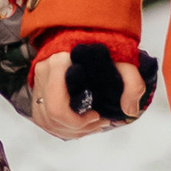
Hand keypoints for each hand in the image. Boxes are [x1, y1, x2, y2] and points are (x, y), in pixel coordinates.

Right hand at [28, 38, 152, 138]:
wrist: (90, 40)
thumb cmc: (107, 51)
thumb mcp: (126, 63)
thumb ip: (133, 83)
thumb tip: (130, 111)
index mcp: (59, 63)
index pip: (58, 107)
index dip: (78, 121)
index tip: (97, 114)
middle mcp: (44, 72)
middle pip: (52, 117)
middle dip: (77, 128)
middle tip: (97, 122)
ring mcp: (37, 82)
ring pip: (46, 121)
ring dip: (71, 130)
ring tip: (92, 124)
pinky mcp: (37, 91)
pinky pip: (43, 120)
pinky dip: (62, 128)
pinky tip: (80, 125)